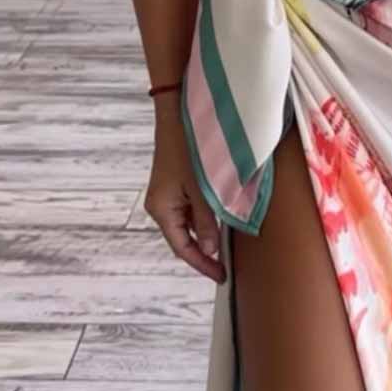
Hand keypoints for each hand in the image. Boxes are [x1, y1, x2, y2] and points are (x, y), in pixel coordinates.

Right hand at [145, 113, 225, 283]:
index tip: (221, 276)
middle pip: (184, 238)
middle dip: (205, 250)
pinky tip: (222, 216)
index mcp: (161, 209)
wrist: (177, 114)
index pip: (182, 248)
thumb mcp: (201, 189)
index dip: (202, 264)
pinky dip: (206, 216)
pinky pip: (192, 208)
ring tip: (229, 242)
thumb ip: (207, 221)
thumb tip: (210, 249)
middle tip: (228, 264)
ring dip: (207, 232)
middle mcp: (161, 205)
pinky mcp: (177, 184)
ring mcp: (168, 194)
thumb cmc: (187, 149)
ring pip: (190, 223)